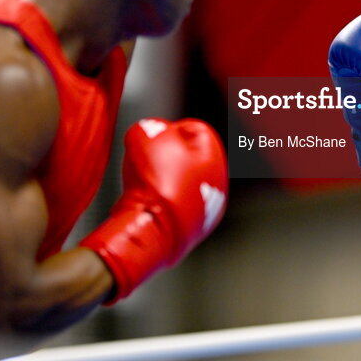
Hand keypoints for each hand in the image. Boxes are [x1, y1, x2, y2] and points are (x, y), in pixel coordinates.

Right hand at [79, 118, 227, 302]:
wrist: (151, 233)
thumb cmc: (156, 184)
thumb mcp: (145, 136)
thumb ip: (149, 127)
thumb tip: (148, 132)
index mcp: (216, 159)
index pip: (195, 130)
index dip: (170, 129)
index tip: (153, 136)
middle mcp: (217, 186)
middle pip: (188, 158)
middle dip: (166, 155)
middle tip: (147, 158)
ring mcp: (205, 211)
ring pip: (181, 184)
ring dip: (162, 179)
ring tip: (142, 181)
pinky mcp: (189, 231)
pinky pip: (172, 207)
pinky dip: (160, 201)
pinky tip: (145, 202)